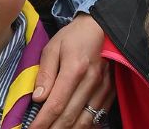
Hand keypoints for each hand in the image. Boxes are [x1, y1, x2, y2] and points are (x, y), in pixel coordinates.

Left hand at [30, 13, 110, 127]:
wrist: (101, 28)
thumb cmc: (73, 37)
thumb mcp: (53, 48)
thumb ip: (45, 73)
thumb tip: (37, 98)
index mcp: (75, 69)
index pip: (56, 103)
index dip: (43, 120)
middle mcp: (91, 82)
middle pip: (70, 116)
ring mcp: (103, 89)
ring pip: (85, 120)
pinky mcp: (110, 93)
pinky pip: (97, 116)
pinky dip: (84, 125)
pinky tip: (73, 127)